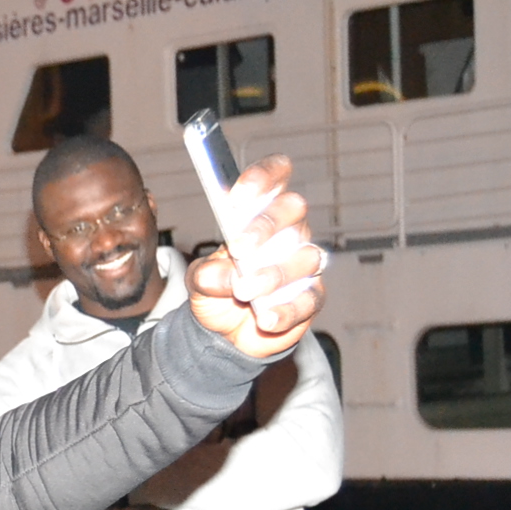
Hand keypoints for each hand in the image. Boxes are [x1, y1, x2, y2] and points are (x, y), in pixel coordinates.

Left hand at [186, 156, 324, 360]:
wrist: (223, 332)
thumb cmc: (217, 290)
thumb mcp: (199, 280)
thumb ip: (205, 274)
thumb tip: (223, 275)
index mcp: (259, 214)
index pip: (274, 178)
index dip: (262, 177)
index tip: (237, 195)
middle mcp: (288, 232)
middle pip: (293, 209)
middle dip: (265, 225)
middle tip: (238, 249)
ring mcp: (303, 264)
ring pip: (305, 257)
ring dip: (273, 274)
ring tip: (243, 291)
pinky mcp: (311, 297)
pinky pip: (309, 299)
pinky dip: (286, 309)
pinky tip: (266, 318)